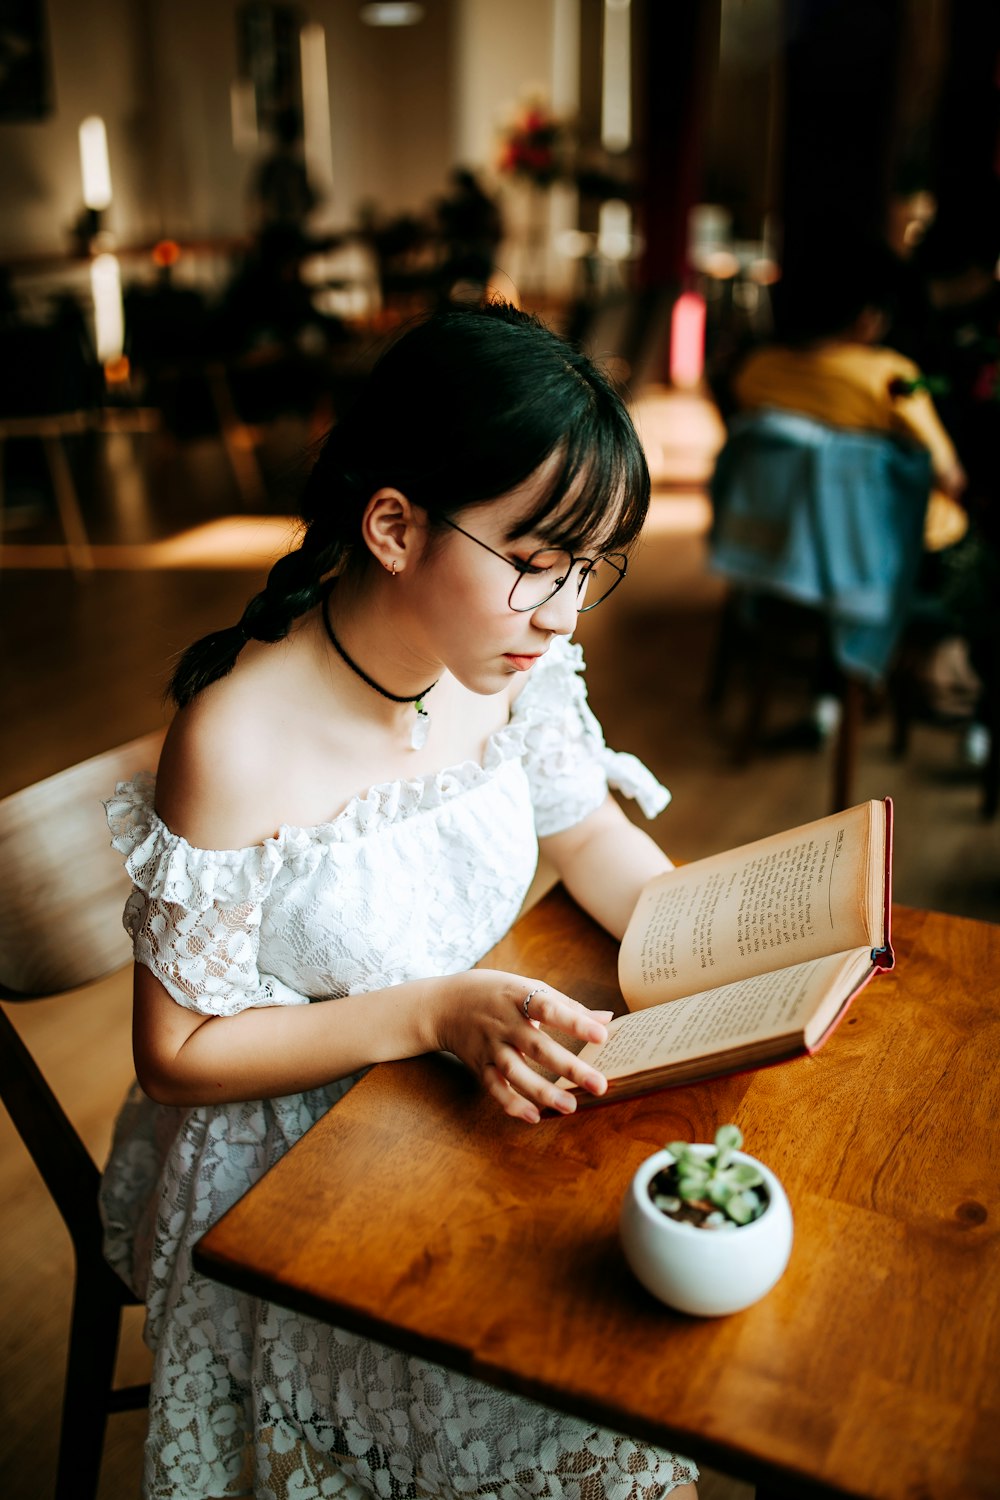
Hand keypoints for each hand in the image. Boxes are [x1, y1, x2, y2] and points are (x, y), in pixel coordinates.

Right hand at [431, 969, 610, 1123]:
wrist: (444, 1004)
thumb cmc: (497, 993)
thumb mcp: (527, 987)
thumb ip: (566, 1005)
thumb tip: (607, 1019)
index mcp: (519, 997)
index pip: (549, 1008)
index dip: (575, 1022)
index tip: (602, 1035)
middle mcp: (504, 1023)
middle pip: (537, 1046)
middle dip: (569, 1066)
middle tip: (600, 1085)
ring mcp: (490, 1046)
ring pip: (515, 1071)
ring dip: (542, 1091)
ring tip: (571, 1106)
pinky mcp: (480, 1066)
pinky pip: (495, 1087)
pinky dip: (512, 1103)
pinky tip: (535, 1116)